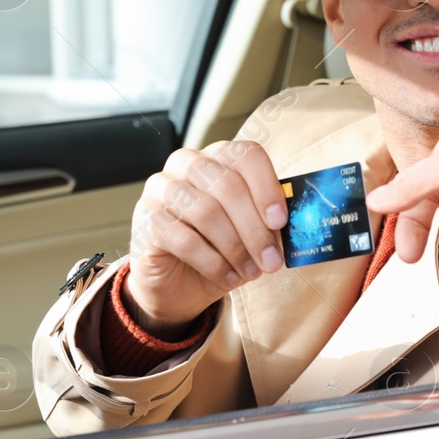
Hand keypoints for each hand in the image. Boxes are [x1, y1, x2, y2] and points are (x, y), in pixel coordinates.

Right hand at [124, 141, 287, 334]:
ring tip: (251, 273)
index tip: (280, 221)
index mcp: (218, 156)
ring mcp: (161, 188)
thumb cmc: (219, 248)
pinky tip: (228, 278)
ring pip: (206, 211)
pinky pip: (184, 239)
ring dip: (235, 248)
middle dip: (255, 229)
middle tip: (272, 261)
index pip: (246, 155)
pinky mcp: (147, 219)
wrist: (177, 282)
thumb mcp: (250, 232)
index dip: (267, 188)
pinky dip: (213, 263)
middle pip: (228, 185)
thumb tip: (292, 226)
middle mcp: (187, 163)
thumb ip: (268, 221)